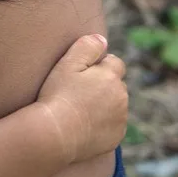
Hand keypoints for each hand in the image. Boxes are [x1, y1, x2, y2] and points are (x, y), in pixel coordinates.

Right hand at [36, 34, 127, 164]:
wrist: (55, 134)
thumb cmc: (57, 96)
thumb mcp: (67, 64)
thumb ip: (86, 47)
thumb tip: (102, 39)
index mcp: (111, 76)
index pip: (115, 63)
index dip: (99, 66)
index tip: (82, 74)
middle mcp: (122, 97)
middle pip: (116, 85)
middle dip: (103, 86)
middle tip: (78, 92)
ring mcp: (121, 119)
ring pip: (116, 106)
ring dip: (104, 105)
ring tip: (79, 110)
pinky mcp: (116, 137)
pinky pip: (112, 126)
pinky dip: (102, 124)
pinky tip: (83, 125)